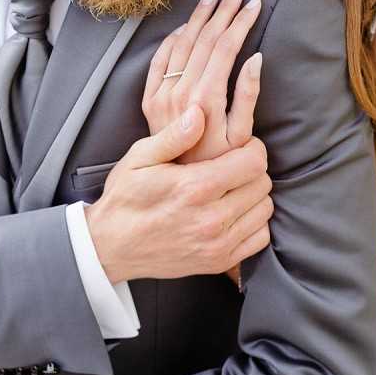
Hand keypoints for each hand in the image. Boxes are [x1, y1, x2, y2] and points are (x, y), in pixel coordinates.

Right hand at [86, 105, 272, 283]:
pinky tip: (234, 212)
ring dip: (254, 195)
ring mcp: (217, 244)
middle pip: (262, 184)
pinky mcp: (219, 262)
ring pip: (264, 209)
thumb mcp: (140, 158)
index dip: (252, 148)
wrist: (111, 246)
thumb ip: (174, 135)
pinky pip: (260, 237)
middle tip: (233, 166)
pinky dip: (253, 222)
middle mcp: (211, 218)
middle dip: (252, 169)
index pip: (254, 162)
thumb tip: (199, 113)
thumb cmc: (125, 198)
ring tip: (232, 188)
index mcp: (194, 187)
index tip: (240, 146)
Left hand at [142, 0, 262, 162]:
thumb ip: (248, 95)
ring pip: (181, 42)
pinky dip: (173, 37)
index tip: (254, 1)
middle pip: (204, 38)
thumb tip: (255, 58)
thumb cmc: (219, 165)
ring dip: (198, 16)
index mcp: (205, 97)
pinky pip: (159, 59)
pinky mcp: (149, 100)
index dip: (241, 21)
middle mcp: (180, 91)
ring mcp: (161, 94)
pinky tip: (186, 24)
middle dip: (224, 9)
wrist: (176, 189)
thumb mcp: (242, 136)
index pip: (225, 46)